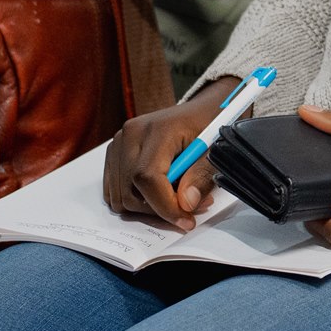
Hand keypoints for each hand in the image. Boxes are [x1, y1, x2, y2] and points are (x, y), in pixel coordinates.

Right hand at [102, 79, 237, 230]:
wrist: (200, 110)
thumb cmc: (209, 126)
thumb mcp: (216, 149)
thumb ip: (202, 176)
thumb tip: (186, 204)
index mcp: (157, 129)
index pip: (147, 177)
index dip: (165, 206)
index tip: (186, 220)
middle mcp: (131, 134)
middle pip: (131, 192)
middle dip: (160, 210)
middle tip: (191, 208)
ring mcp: (119, 143)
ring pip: (121, 197)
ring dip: (149, 208)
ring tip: (177, 196)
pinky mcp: (114, 153)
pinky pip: (115, 192)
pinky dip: (136, 201)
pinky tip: (159, 192)